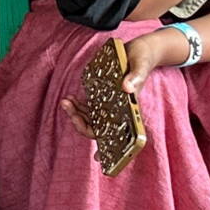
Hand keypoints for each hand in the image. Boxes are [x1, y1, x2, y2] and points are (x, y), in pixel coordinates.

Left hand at [58, 30, 178, 138]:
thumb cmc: (144, 58)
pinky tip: (70, 99)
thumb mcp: (141, 63)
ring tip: (66, 101)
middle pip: (99, 129)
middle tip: (70, 110)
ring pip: (91, 120)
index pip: (120, 134)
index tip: (99, 159)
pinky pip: (89, 109)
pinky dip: (78, 106)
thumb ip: (136, 76)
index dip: (110, 148)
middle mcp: (121, 112)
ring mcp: (111, 106)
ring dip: (76, 114)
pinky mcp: (104, 98)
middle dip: (81, 124)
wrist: (140, 50)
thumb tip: (126, 88)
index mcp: (132, 110)